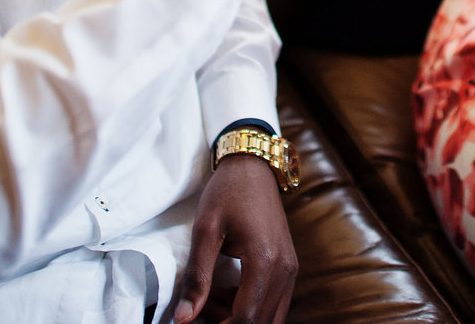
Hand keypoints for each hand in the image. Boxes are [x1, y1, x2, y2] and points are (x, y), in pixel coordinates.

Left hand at [174, 155, 295, 323]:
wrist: (253, 166)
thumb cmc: (228, 192)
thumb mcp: (205, 230)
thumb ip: (196, 277)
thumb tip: (184, 318)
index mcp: (265, 261)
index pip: (247, 318)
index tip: (194, 319)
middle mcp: (285, 270)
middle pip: (260, 322)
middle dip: (228, 322)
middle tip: (201, 304)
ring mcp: (290, 269)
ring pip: (269, 317)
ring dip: (239, 316)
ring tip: (211, 296)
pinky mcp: (289, 267)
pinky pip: (274, 303)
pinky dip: (251, 306)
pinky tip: (228, 289)